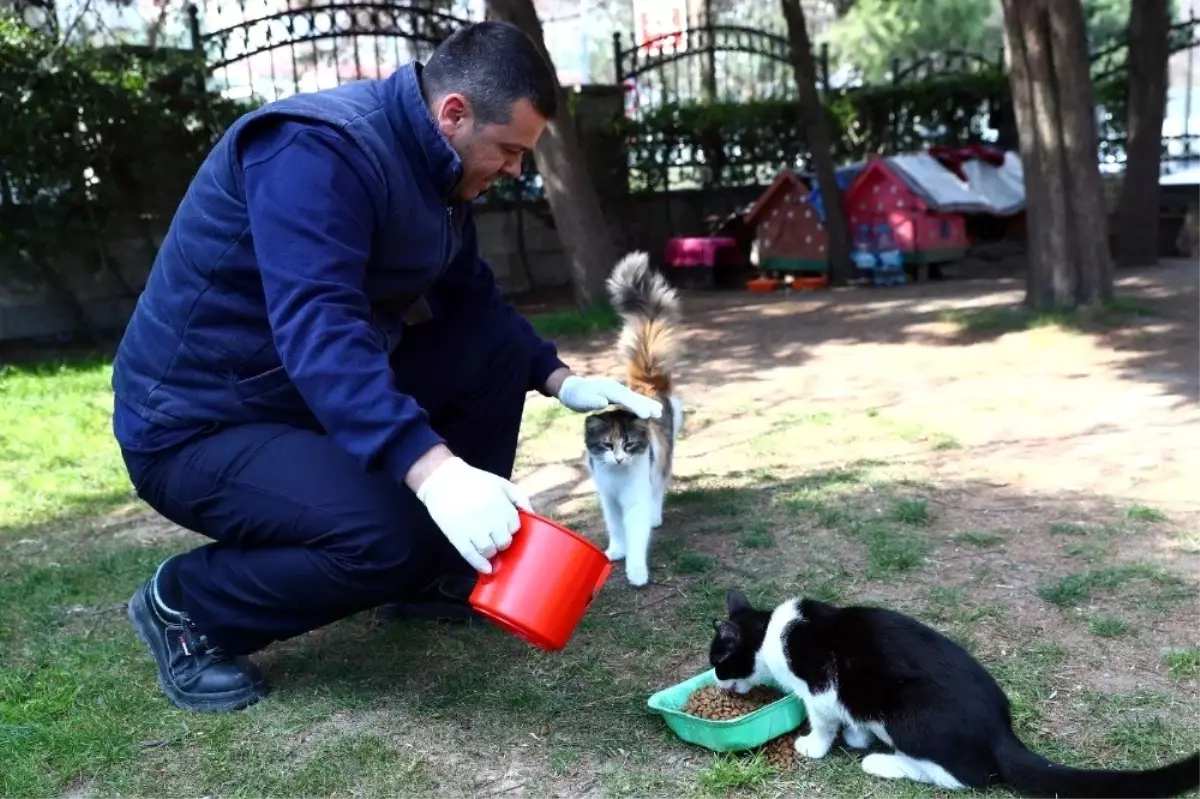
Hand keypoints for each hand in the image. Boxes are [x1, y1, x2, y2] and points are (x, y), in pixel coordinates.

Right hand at [413, 454, 532, 573]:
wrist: (442, 479)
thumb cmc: (476, 481)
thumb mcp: (502, 484)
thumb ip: (520, 498)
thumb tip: (533, 515)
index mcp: (501, 505)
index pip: (514, 528)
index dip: (510, 529)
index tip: (505, 528)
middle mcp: (489, 518)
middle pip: (504, 542)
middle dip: (502, 542)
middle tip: (495, 538)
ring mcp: (472, 528)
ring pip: (489, 551)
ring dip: (491, 552)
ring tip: (487, 546)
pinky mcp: (456, 536)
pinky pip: (471, 555)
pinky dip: (480, 565)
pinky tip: (486, 569)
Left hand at [555, 374, 661, 418]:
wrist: (572, 388)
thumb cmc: (576, 396)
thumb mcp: (581, 400)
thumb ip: (592, 401)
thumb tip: (604, 402)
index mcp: (609, 390)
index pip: (626, 399)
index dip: (636, 407)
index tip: (646, 415)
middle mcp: (616, 388)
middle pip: (634, 397)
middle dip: (647, 404)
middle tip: (660, 413)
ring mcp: (617, 391)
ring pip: (635, 398)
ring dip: (647, 404)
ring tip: (660, 411)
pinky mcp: (616, 396)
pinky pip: (631, 401)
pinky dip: (640, 405)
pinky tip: (647, 411)